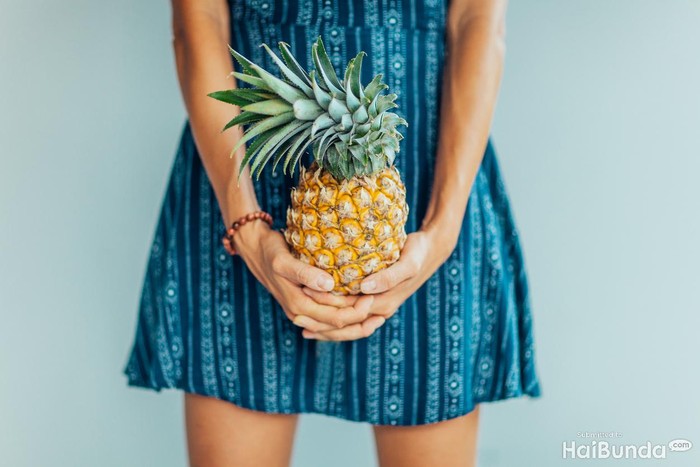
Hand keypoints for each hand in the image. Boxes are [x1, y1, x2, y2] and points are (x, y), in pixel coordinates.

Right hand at [233, 220, 377, 331]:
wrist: (255, 249)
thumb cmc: (271, 251)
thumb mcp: (284, 260)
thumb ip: (305, 273)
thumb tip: (329, 285)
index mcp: (299, 305)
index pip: (336, 318)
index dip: (358, 311)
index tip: (373, 297)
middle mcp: (301, 314)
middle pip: (339, 326)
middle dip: (361, 320)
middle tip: (383, 308)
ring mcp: (302, 312)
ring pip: (335, 327)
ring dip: (356, 324)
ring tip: (379, 315)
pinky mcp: (305, 304)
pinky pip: (329, 319)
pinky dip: (346, 318)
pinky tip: (361, 312)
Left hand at [300, 229, 455, 340]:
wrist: (431, 251)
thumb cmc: (418, 253)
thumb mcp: (408, 263)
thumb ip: (388, 277)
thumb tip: (364, 288)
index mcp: (384, 304)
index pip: (349, 315)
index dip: (326, 309)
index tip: (306, 296)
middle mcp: (378, 310)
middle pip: (344, 325)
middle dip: (320, 322)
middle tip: (295, 314)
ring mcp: (376, 306)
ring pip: (345, 324)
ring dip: (323, 325)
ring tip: (299, 321)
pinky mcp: (373, 299)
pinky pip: (350, 314)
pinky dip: (332, 317)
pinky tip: (316, 312)